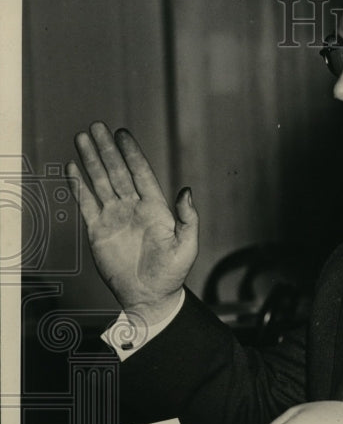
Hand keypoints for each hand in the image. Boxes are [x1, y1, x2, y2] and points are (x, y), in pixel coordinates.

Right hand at [66, 122, 197, 320]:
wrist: (150, 297)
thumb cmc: (172, 274)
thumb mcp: (187, 246)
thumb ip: (188, 218)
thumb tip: (186, 191)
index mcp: (155, 208)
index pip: (141, 173)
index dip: (131, 153)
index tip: (122, 133)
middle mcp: (133, 208)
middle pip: (117, 172)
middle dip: (106, 150)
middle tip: (96, 126)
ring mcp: (115, 218)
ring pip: (100, 183)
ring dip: (90, 161)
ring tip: (82, 138)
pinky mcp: (98, 231)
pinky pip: (86, 204)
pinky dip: (78, 186)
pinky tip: (72, 168)